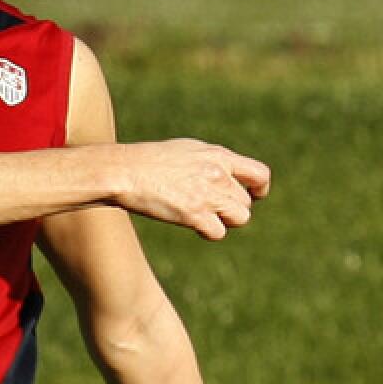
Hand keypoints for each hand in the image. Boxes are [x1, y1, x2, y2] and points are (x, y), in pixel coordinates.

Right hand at [111, 139, 270, 239]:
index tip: (251, 196)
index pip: (259, 174)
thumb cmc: (147, 161)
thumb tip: (229, 178)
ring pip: (239, 218)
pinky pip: (218, 232)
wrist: (122, 171)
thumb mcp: (185, 151)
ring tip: (199, 215)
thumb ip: (211, 162)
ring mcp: (207, 194)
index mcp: (217, 155)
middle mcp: (217, 173)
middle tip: (206, 207)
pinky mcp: (195, 214)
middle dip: (230, 209)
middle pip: (246, 203)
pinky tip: (190, 224)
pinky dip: (207, 232)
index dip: (259, 189)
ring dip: (222, 221)